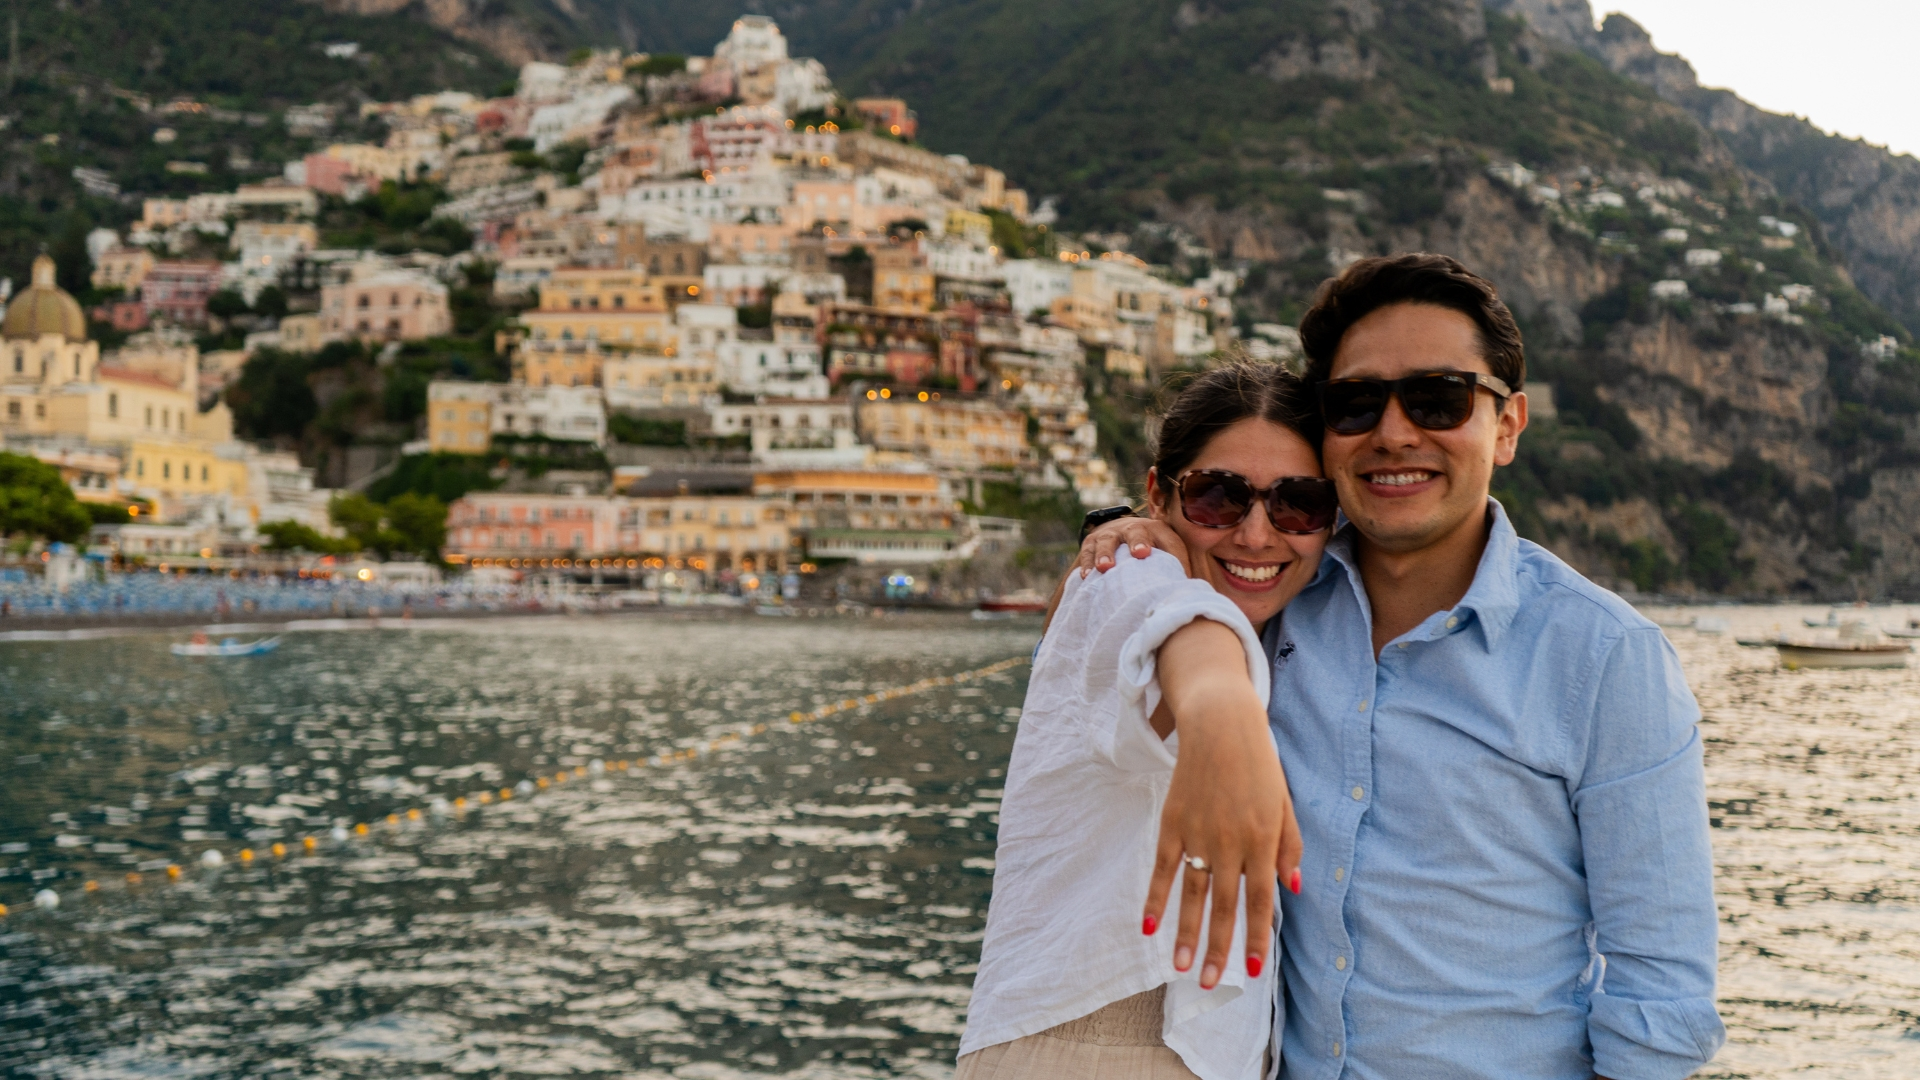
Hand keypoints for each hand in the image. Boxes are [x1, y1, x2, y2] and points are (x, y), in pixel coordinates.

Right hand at [1044, 517, 1190, 630]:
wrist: (1118, 532)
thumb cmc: (1150, 554)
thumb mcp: (1166, 556)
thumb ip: (1179, 573)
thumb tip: (1199, 598)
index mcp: (1159, 531)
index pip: (1170, 541)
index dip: (1175, 554)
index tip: (1179, 570)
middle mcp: (1135, 528)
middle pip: (1137, 532)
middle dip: (1139, 541)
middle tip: (1141, 554)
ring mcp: (1111, 534)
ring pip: (1108, 541)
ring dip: (1107, 553)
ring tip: (1107, 568)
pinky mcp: (1092, 542)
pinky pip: (1087, 552)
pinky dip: (1087, 563)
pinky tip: (1088, 576)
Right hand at [1145, 620, 1302, 989]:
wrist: (1222, 724)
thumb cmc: (1260, 764)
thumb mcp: (1285, 803)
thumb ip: (1290, 847)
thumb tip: (1293, 890)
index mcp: (1264, 840)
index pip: (1260, 901)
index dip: (1257, 937)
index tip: (1254, 972)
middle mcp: (1232, 842)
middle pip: (1224, 906)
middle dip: (1217, 949)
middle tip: (1208, 985)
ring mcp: (1200, 833)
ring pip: (1192, 894)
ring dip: (1185, 934)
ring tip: (1179, 968)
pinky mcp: (1173, 822)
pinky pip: (1163, 868)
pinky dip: (1156, 897)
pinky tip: (1149, 926)